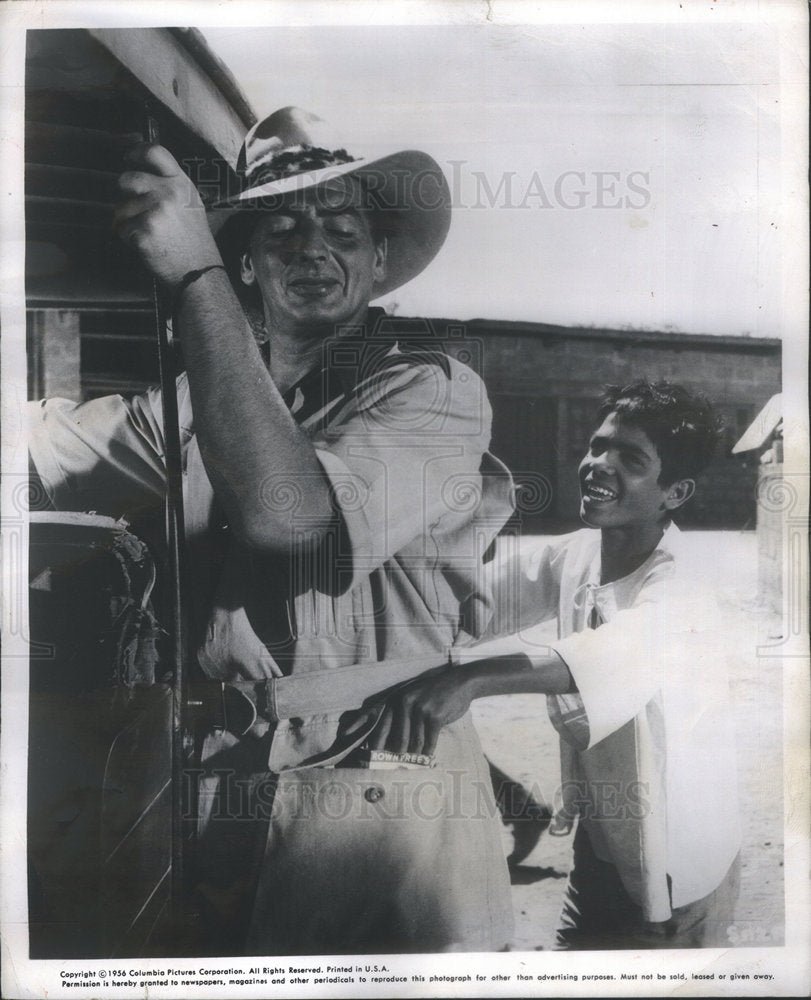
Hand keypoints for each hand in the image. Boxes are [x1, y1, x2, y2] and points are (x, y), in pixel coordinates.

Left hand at [114, 143, 221, 287]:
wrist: (199, 271)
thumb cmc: (194, 240)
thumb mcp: (191, 204)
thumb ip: (171, 185)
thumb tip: (144, 171)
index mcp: (181, 184)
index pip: (155, 152)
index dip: (136, 152)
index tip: (128, 158)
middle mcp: (167, 194)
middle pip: (127, 179)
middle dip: (123, 192)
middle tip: (132, 205)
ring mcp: (154, 213)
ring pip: (121, 208)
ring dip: (128, 221)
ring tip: (149, 233)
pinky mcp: (142, 232)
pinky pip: (122, 229)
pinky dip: (129, 238)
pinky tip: (147, 244)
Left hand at [368, 663, 476, 756]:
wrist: (459, 683)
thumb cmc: (433, 694)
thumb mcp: (412, 696)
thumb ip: (399, 713)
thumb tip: (388, 741)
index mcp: (396, 698)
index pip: (373, 713)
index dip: (359, 725)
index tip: (343, 735)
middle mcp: (404, 702)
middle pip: (393, 738)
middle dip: (391, 753)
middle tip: (388, 764)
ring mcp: (419, 709)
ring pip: (412, 743)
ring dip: (414, 753)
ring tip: (415, 758)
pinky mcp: (434, 716)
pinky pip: (428, 742)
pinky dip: (428, 751)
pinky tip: (428, 755)